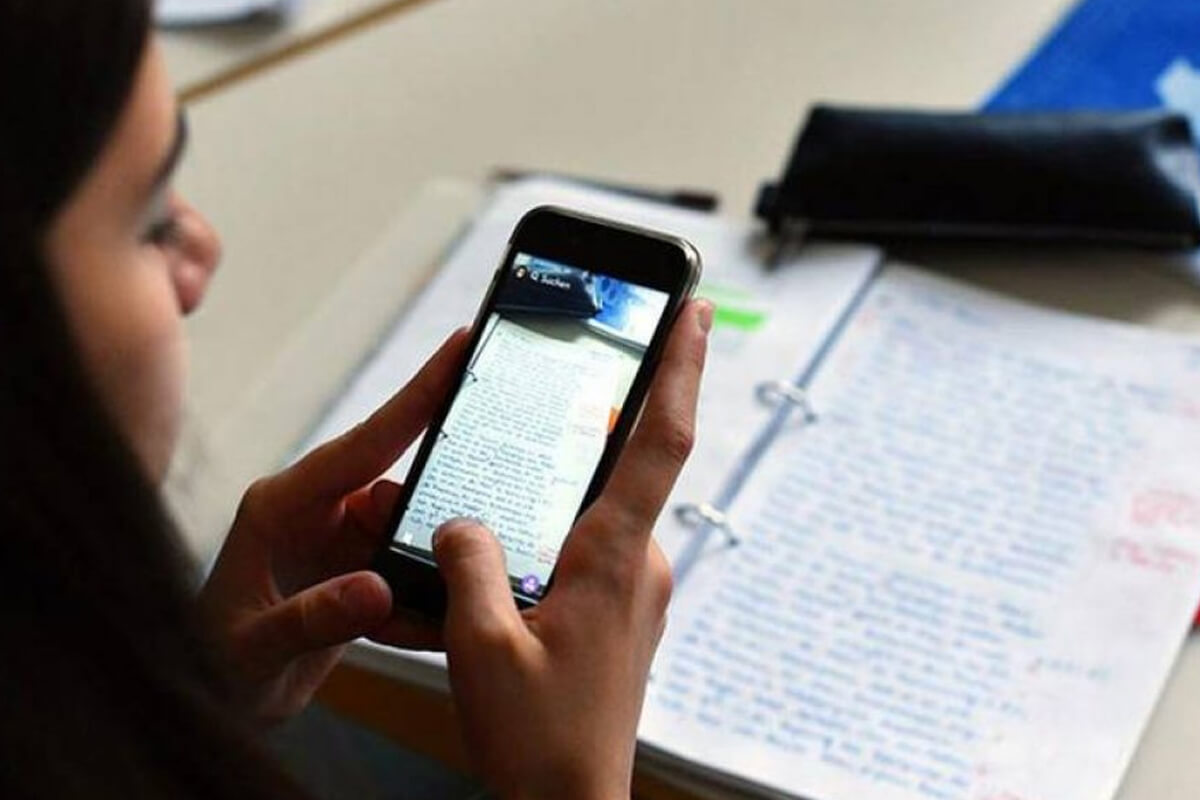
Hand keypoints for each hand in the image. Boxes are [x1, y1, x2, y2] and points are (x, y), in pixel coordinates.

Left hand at [197, 330, 466, 724]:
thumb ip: (311, 617)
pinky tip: (416, 628)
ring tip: (418, 612)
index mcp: (283, 503)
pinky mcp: (359, 572)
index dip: (418, 393)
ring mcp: (340, 541)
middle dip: (432, 516)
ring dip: (426, 568)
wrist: (210, 703)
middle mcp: (316, 511)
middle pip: (399, 488)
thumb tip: (377, 590)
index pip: (365, 441)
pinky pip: (409, 571)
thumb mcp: (252, 647)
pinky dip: (421, 602)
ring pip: (412, 531)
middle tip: (460, 546)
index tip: (462, 345)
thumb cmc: (213, 664)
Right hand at [434, 299, 710, 799]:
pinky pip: (595, 545)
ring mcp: (635, 591)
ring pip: (605, 509)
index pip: (661, 441)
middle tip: (586, 360)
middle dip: (610, 411)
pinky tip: (519, 541)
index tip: (692, 311)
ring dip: (573, 480)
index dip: (679, 368)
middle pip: (630, 464)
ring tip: (523, 464)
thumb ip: (467, 562)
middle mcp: (638, 566)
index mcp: (612, 559)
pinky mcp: (621, 613)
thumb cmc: (535, 738)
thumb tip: (463, 518)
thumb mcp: (477, 644)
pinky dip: (564, 524)